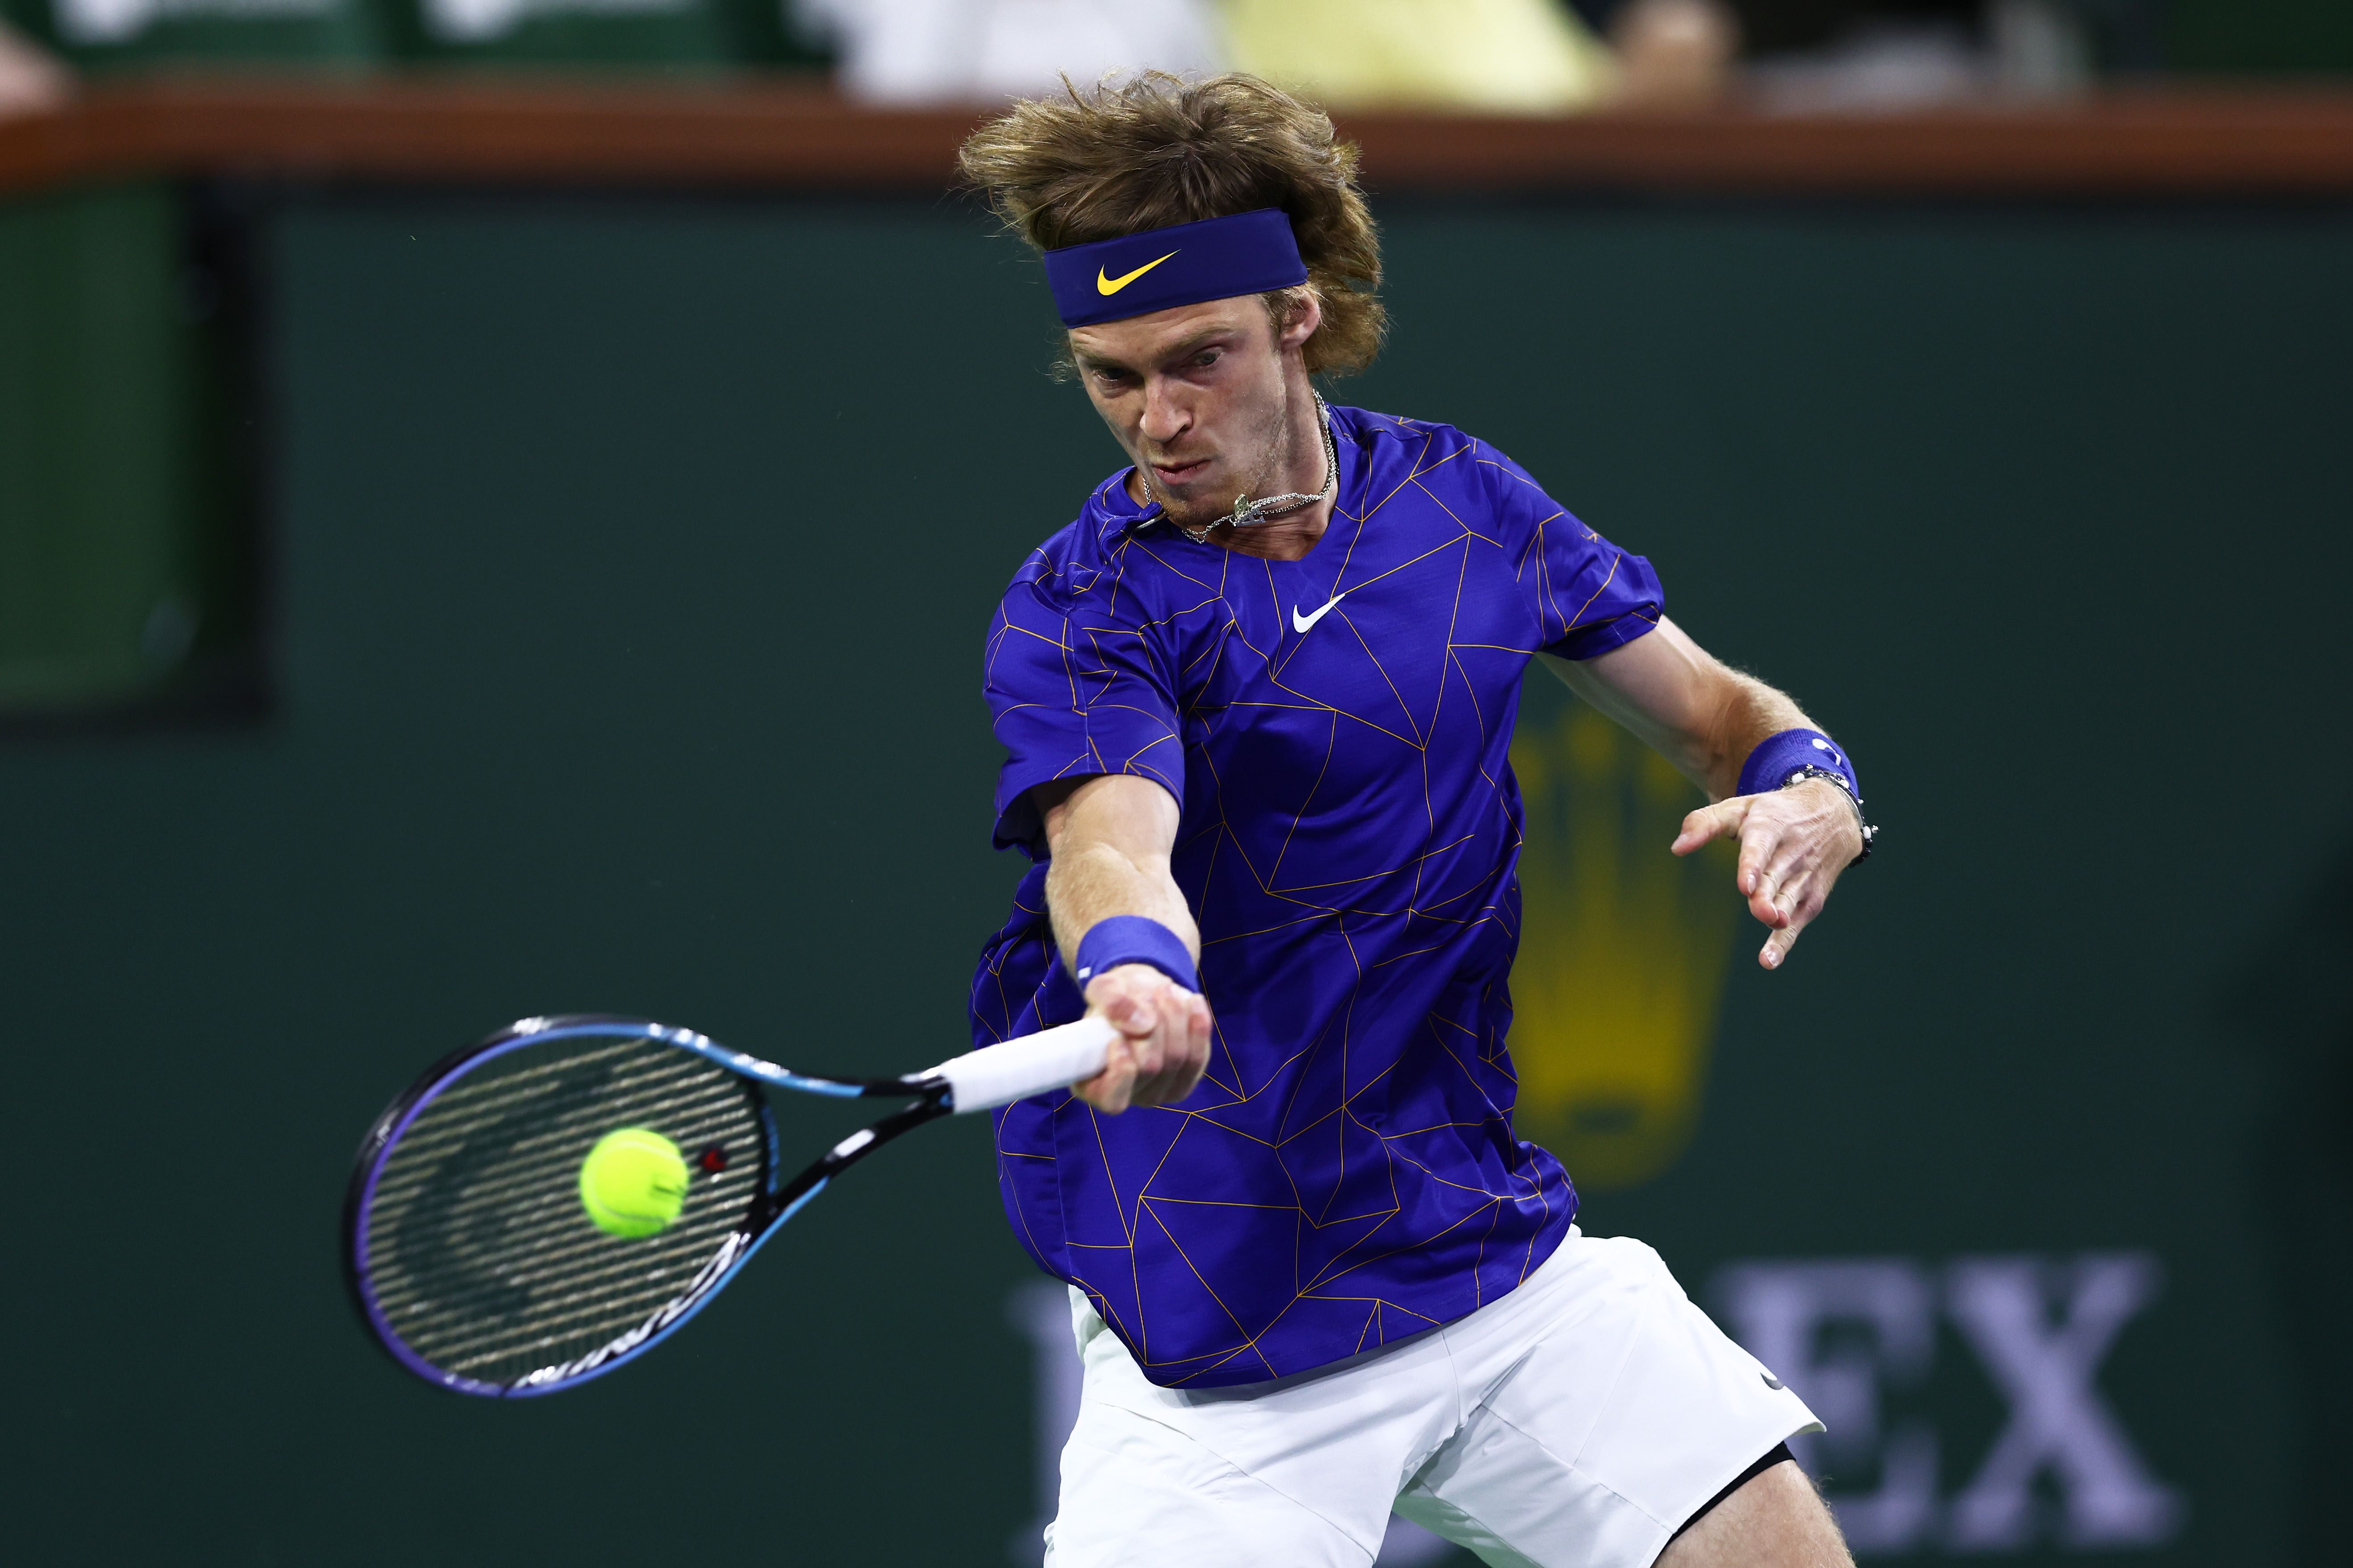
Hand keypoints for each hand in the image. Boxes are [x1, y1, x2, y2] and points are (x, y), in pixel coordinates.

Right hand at [1072, 964, 1211, 1112]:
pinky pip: (1198, 1057)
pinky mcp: (1185, 1081)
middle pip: (1150, 1066)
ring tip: (1165, 991)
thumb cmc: (1116, 997)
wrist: (1142, 995)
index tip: (1118, 1037)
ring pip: (1176, 1058)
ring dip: (1174, 1018)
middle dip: (1153, 1024)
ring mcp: (1158, 1092)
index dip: (1121, 1070)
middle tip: (1147, 995)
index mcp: (1093, 1084)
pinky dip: (1197, 1026)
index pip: (1112, 1099)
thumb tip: (1142, 1025)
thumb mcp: (1105, 988)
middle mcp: (1127, 1095)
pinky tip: (1193, 1002)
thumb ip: (1113, 1003)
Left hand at [1672, 779, 1862, 970]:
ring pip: (1788, 902)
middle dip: (1767, 898)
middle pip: (1775, 880)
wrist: (1832, 814)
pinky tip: (1768, 960)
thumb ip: (1705, 823)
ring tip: (1768, 947)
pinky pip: (1796, 923)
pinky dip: (1783, 942)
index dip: (1754, 867)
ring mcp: (1803, 878)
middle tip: (1761, 912)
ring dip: (1779, 922)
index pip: (1760, 849)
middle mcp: (1790, 855)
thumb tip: (1677, 848)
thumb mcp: (1740, 807)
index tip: (1746, 885)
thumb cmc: (1773, 814)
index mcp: (1770, 828)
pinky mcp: (1811, 899)